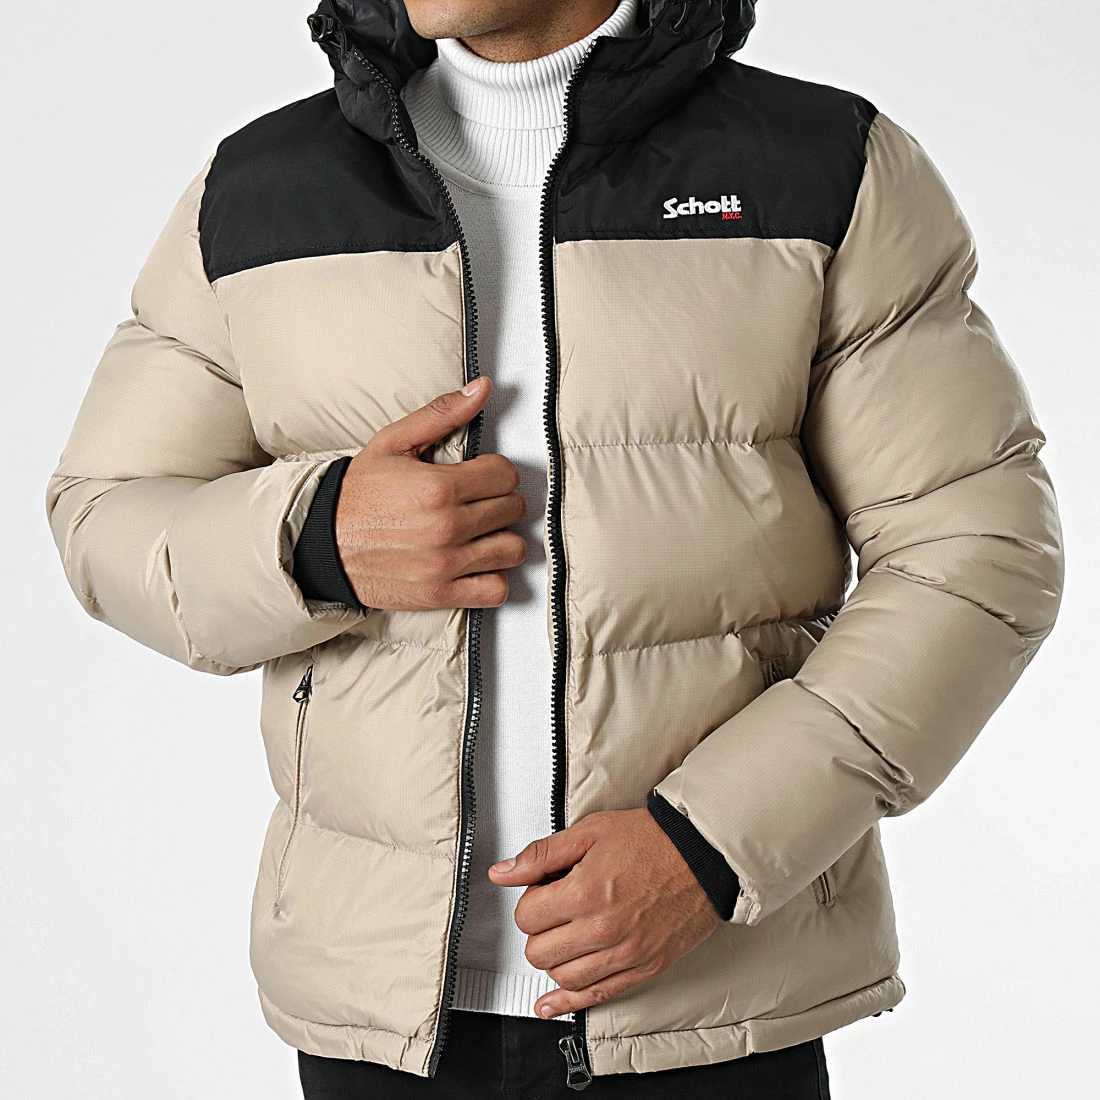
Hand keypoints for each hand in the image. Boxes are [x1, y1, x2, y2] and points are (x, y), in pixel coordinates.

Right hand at [334, 376, 527, 609]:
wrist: (321, 543)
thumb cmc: (358, 493)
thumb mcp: (393, 443)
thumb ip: (441, 414)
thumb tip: (481, 388)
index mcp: (437, 487)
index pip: (506, 475)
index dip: (497, 471)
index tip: (482, 475)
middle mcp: (445, 527)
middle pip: (513, 509)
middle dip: (500, 500)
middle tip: (479, 500)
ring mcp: (445, 564)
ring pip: (511, 549)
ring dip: (502, 538)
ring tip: (482, 531)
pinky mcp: (440, 593)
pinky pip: (495, 590)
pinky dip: (493, 577)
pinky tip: (478, 562)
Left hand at [488, 808, 720, 1018]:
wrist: (703, 855)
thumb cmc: (652, 840)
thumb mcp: (591, 832)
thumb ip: (542, 854)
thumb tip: (502, 872)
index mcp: (585, 892)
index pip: (526, 916)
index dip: (530, 900)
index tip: (543, 890)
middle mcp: (602, 929)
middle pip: (539, 951)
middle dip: (539, 930)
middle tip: (555, 911)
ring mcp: (624, 954)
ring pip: (562, 977)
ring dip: (555, 958)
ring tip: (567, 934)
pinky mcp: (643, 968)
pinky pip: (595, 996)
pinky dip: (567, 1002)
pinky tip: (550, 1004)